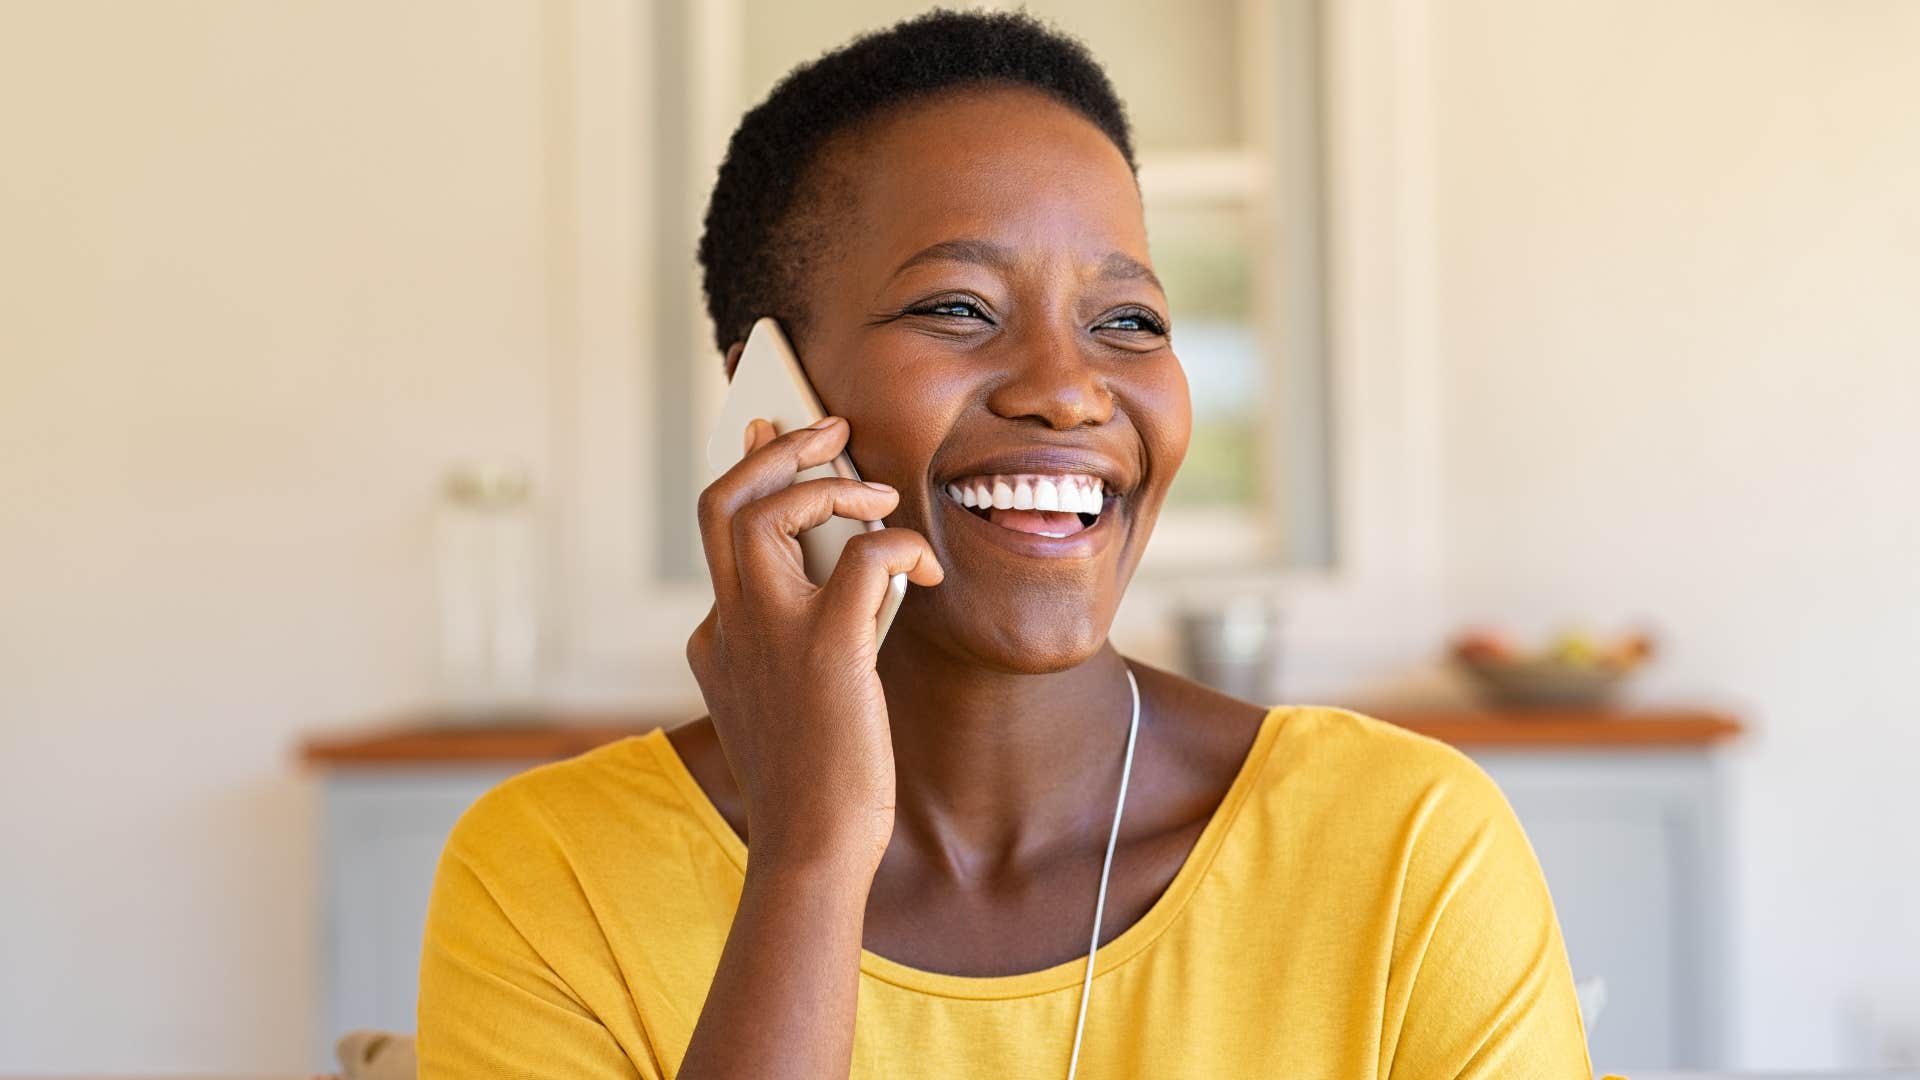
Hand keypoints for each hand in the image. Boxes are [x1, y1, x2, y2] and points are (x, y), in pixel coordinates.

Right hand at [686, 416, 943, 875]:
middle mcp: (728, 625)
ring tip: (876, 494)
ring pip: (765, 510)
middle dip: (774, 449)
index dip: (749, 475)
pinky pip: (861, 558)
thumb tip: (847, 570)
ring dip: (827, 483)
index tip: (767, 435)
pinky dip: (897, 545)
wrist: (813, 849)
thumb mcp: (786, 699)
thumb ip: (795, 637)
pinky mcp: (825, 649)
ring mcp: (768, 634)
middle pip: (723, 500)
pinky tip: (924, 570)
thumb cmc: (816, 781)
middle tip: (827, 428)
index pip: (718, 531)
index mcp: (715, 638)